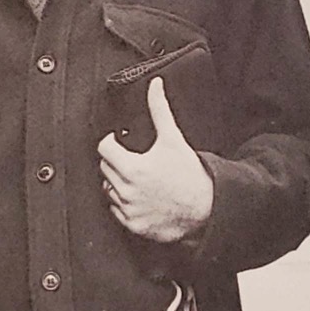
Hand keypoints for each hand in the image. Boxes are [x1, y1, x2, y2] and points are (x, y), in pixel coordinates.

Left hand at [97, 77, 213, 243]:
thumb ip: (159, 110)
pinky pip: (116, 211)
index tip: (119, 143)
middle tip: (133, 160)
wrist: (205, 207)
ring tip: (138, 179)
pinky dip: (124, 204)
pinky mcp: (133, 225)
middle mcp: (127, 190)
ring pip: (108, 190)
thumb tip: (155, 85)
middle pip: (105, 168)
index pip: (103, 149)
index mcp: (133, 168)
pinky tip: (140, 196)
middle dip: (115, 161)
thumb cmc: (189, 173)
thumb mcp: (173, 139)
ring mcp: (129, 210)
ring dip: (117, 183)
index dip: (111, 142)